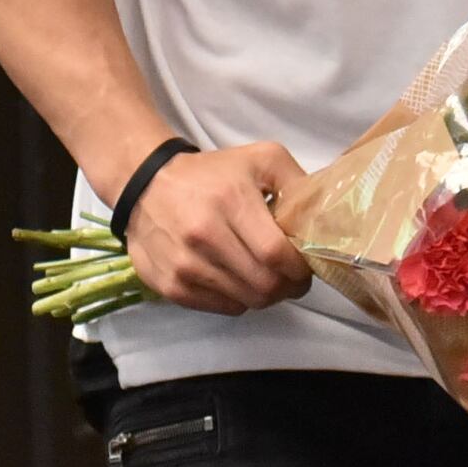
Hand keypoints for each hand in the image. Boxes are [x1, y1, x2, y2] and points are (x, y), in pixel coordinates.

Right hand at [120, 143, 311, 313]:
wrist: (145, 184)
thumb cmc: (211, 173)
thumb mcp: (260, 159)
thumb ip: (296, 180)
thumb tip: (321, 216)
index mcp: (231, 201)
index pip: (277, 254)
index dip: (300, 268)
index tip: (307, 266)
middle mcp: (204, 236)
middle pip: (264, 285)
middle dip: (289, 287)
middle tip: (293, 278)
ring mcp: (184, 265)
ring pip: (245, 301)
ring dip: (265, 295)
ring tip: (267, 278)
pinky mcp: (169, 285)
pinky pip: (221, 308)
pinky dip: (238, 300)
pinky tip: (239, 280)